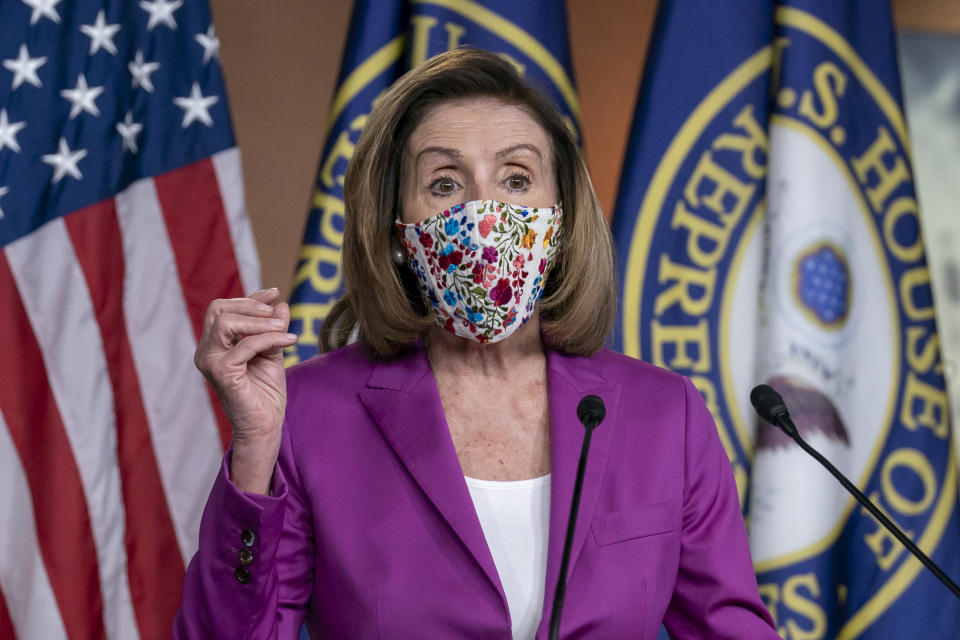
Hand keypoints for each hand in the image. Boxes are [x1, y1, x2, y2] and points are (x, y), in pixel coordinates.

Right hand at [194, 288, 297, 492]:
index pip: (223, 310)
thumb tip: (280, 303)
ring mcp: (210, 362)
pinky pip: (246, 344)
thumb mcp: (271, 353)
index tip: (274, 293)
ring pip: (226, 322)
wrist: (265, 426)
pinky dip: (270, 338)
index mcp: (214, 345)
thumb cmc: (265, 393)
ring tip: (283, 328)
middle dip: (250, 304)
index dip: (250, 298)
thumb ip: (272, 329)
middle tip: (276, 313)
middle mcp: (206, 352)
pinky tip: (289, 341)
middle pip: (218, 310)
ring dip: (259, 321)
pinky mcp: (222, 373)